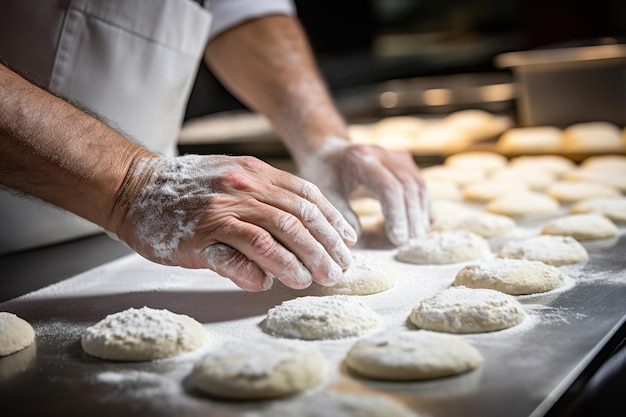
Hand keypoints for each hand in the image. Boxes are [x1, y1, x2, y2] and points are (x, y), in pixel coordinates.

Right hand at [111, 154, 356, 290]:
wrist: (133, 187)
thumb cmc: (185, 188)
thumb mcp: (230, 177)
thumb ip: (264, 199)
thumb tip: (298, 237)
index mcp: (255, 173)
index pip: (306, 195)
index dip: (332, 219)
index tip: (347, 241)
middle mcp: (243, 187)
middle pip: (298, 217)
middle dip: (324, 246)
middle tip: (339, 269)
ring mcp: (221, 209)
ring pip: (274, 234)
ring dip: (300, 261)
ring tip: (315, 279)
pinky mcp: (200, 234)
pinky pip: (237, 253)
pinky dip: (258, 269)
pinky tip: (271, 283)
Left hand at [299, 137, 432, 245]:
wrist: (327, 152)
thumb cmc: (323, 174)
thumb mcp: (325, 194)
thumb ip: (341, 216)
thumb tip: (358, 239)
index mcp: (362, 159)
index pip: (389, 187)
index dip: (396, 215)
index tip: (397, 240)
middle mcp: (383, 154)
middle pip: (409, 186)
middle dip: (412, 218)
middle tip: (407, 243)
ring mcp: (396, 157)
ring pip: (419, 185)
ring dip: (419, 214)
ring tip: (413, 238)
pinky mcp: (404, 165)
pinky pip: (420, 186)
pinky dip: (421, 206)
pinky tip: (419, 226)